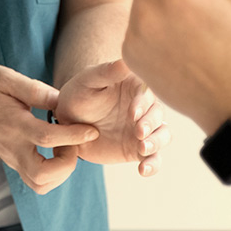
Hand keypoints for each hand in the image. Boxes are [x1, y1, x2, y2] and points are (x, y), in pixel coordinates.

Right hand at [0, 65, 100, 193]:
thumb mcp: (7, 78)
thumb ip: (35, 90)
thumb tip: (62, 100)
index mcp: (13, 125)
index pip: (46, 138)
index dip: (73, 136)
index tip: (91, 130)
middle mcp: (12, 148)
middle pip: (41, 175)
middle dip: (67, 164)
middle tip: (73, 144)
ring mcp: (13, 160)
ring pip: (40, 184)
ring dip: (61, 173)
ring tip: (66, 149)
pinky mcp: (15, 164)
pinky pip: (38, 182)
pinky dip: (54, 175)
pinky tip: (57, 154)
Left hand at [56, 60, 169, 177]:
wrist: (68, 121)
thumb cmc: (78, 94)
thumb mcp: (88, 81)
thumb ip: (106, 72)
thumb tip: (126, 60)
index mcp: (137, 88)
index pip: (147, 94)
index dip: (142, 104)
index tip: (132, 113)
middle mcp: (145, 108)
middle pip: (158, 116)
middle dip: (151, 125)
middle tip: (138, 133)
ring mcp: (144, 130)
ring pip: (162, 136)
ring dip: (156, 143)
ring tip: (142, 150)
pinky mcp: (138, 149)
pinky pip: (153, 158)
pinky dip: (153, 165)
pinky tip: (143, 170)